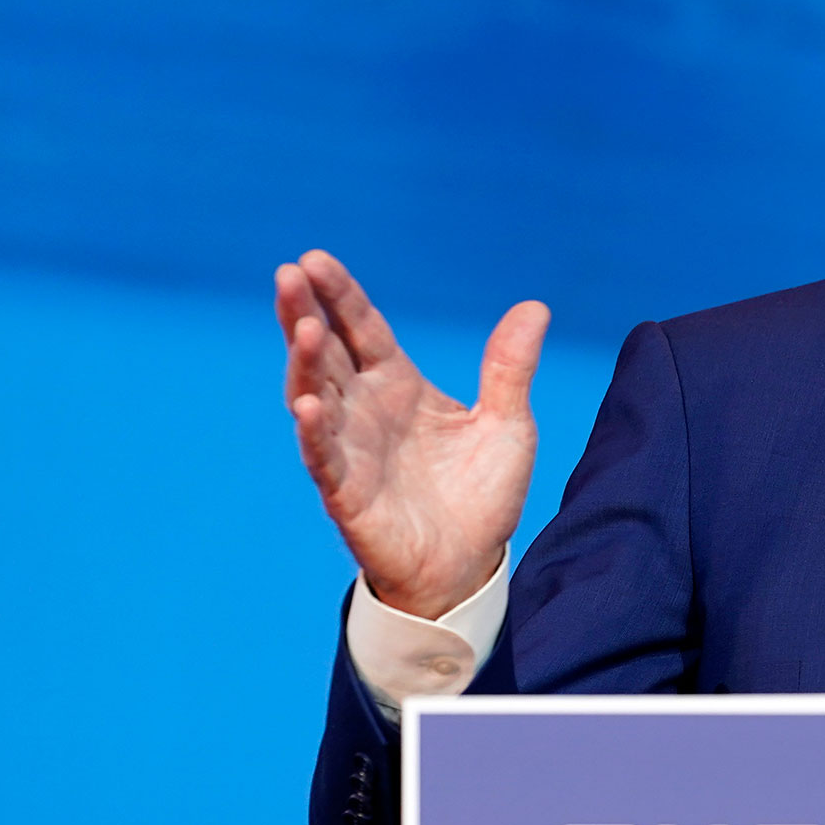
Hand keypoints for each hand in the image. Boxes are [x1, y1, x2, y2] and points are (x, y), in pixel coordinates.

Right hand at [276, 251, 548, 618]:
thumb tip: (536, 308)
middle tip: (288, 274)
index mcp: (398, 384)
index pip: (361, 328)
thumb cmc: (481, 494)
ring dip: (305, 363)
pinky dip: (314, 432)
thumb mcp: (508, 424)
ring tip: (302, 327)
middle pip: (326, 351)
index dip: (340, 295)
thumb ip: (511, 369)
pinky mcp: (348, 493)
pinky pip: (324, 458)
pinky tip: (307, 405)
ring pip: (315, 396)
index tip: (314, 258)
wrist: (471, 566)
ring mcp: (350, 449)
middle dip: (304, 313)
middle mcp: (365, 409)